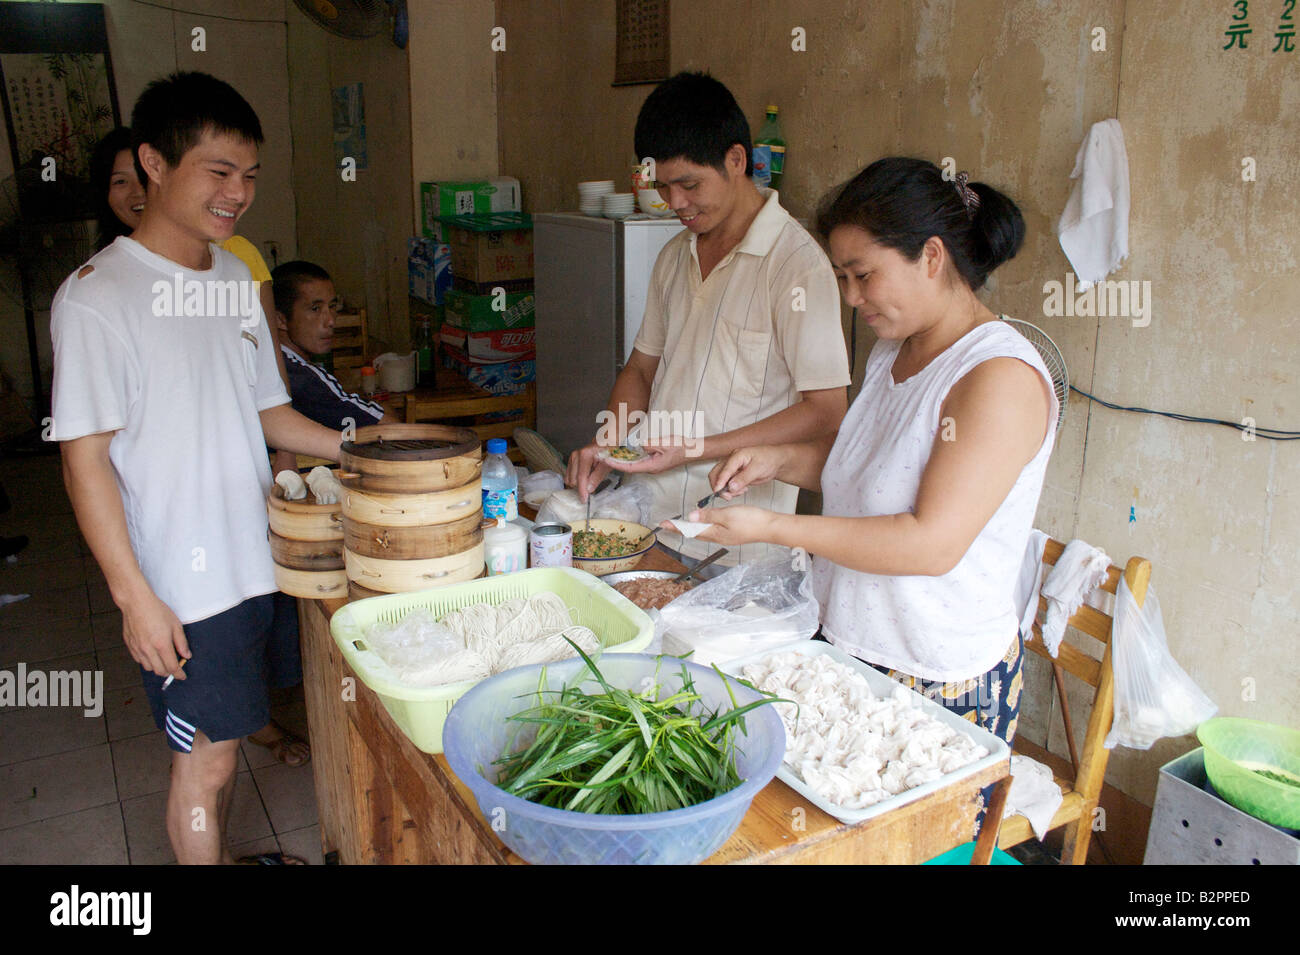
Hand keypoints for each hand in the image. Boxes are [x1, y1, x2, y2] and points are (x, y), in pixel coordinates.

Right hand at [121, 590, 189, 679]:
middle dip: (169, 672)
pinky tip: (152, 654)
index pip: (172, 667)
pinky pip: (139, 660)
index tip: (182, 676)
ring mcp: (137, 648)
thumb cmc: (157, 611)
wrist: (136, 603)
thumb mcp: (176, 625)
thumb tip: (187, 656)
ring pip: (148, 668)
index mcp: (161, 644)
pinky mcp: (130, 646)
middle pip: (159, 671)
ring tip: (163, 659)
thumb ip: (181, 643)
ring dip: (157, 667)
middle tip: (175, 667)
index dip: (179, 674)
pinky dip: (147, 661)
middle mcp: (148, 649)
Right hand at [565, 443, 612, 501]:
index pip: (581, 477)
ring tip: (590, 480)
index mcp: (585, 455)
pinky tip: (585, 478)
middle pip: (573, 480)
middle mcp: (576, 455)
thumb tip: (588, 489)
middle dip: (581, 487)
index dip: (582, 490)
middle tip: (592, 487)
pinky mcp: (571, 460)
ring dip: (579, 484)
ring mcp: (572, 457)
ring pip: (569, 479)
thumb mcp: (606, 465)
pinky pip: (569, 476)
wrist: (606, 443)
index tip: (584, 500)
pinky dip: (576, 480)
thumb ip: (597, 477)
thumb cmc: (608, 452)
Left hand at [603, 436, 690, 474]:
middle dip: (616, 461)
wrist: (693, 450)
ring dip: (622, 459)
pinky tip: (625, 451)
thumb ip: (648, 444)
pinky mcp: (654, 461)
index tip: (605, 459)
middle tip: (604, 455)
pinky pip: (639, 460)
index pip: (628, 467)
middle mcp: (650, 468)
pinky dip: (630, 456)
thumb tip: (637, 445)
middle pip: (629, 467)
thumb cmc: (680, 447)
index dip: (616, 463)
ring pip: (633, 464)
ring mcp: (652, 466)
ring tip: (610, 453)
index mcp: (651, 466)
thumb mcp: (663, 443)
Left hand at [663, 504, 777, 546]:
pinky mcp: (731, 534)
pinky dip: (702, 526)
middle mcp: (718, 537)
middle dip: (681, 528)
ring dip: (691, 528)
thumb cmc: (751, 521)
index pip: (690, 530)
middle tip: (668, 524)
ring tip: (681, 524)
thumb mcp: (727, 515)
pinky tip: (703, 522)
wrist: (769, 527)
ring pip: (702, 532)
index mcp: (715, 533)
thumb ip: (709, 516)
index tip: (663, 524)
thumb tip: (691, 516)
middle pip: (694, 533)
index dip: (676, 526)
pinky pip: (711, 531)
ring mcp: (725, 536)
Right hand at [708, 445, 787, 498]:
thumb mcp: (758, 469)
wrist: (775, 461)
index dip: (720, 481)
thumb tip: (731, 487)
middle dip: (719, 486)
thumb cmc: (769, 460)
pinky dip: (731, 490)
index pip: (724, 469)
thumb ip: (744, 478)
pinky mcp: (735, 475)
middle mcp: (732, 461)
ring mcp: (732, 468)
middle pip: (716, 473)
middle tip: (728, 496)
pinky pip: (727, 484)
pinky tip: (742, 490)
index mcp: (737, 455)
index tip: (718, 491)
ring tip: (740, 492)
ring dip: (726, 489)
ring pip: (720, 480)